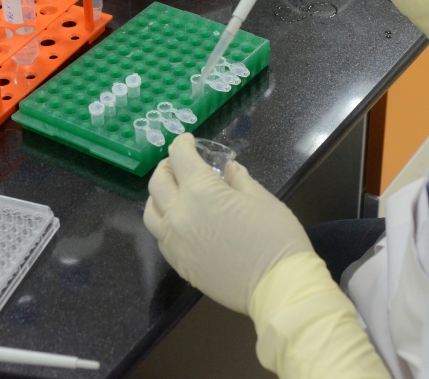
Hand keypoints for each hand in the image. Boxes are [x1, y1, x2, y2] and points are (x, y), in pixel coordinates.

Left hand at [143, 134, 312, 313]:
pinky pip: (160, 237)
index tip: (188, 140)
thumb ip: (238, 179)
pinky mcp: (178, 264)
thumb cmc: (276, 237)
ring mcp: (175, 242)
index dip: (183, 143)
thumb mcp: (262, 198)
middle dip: (168, 165)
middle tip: (181, 163)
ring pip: (150, 211)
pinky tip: (179, 220)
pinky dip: (164, 222)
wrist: (278, 287)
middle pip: (158, 182)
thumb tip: (227, 169)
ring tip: (174, 191)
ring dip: (158, 195)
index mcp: (201, 191)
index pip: (180, 157)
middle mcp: (179, 214)